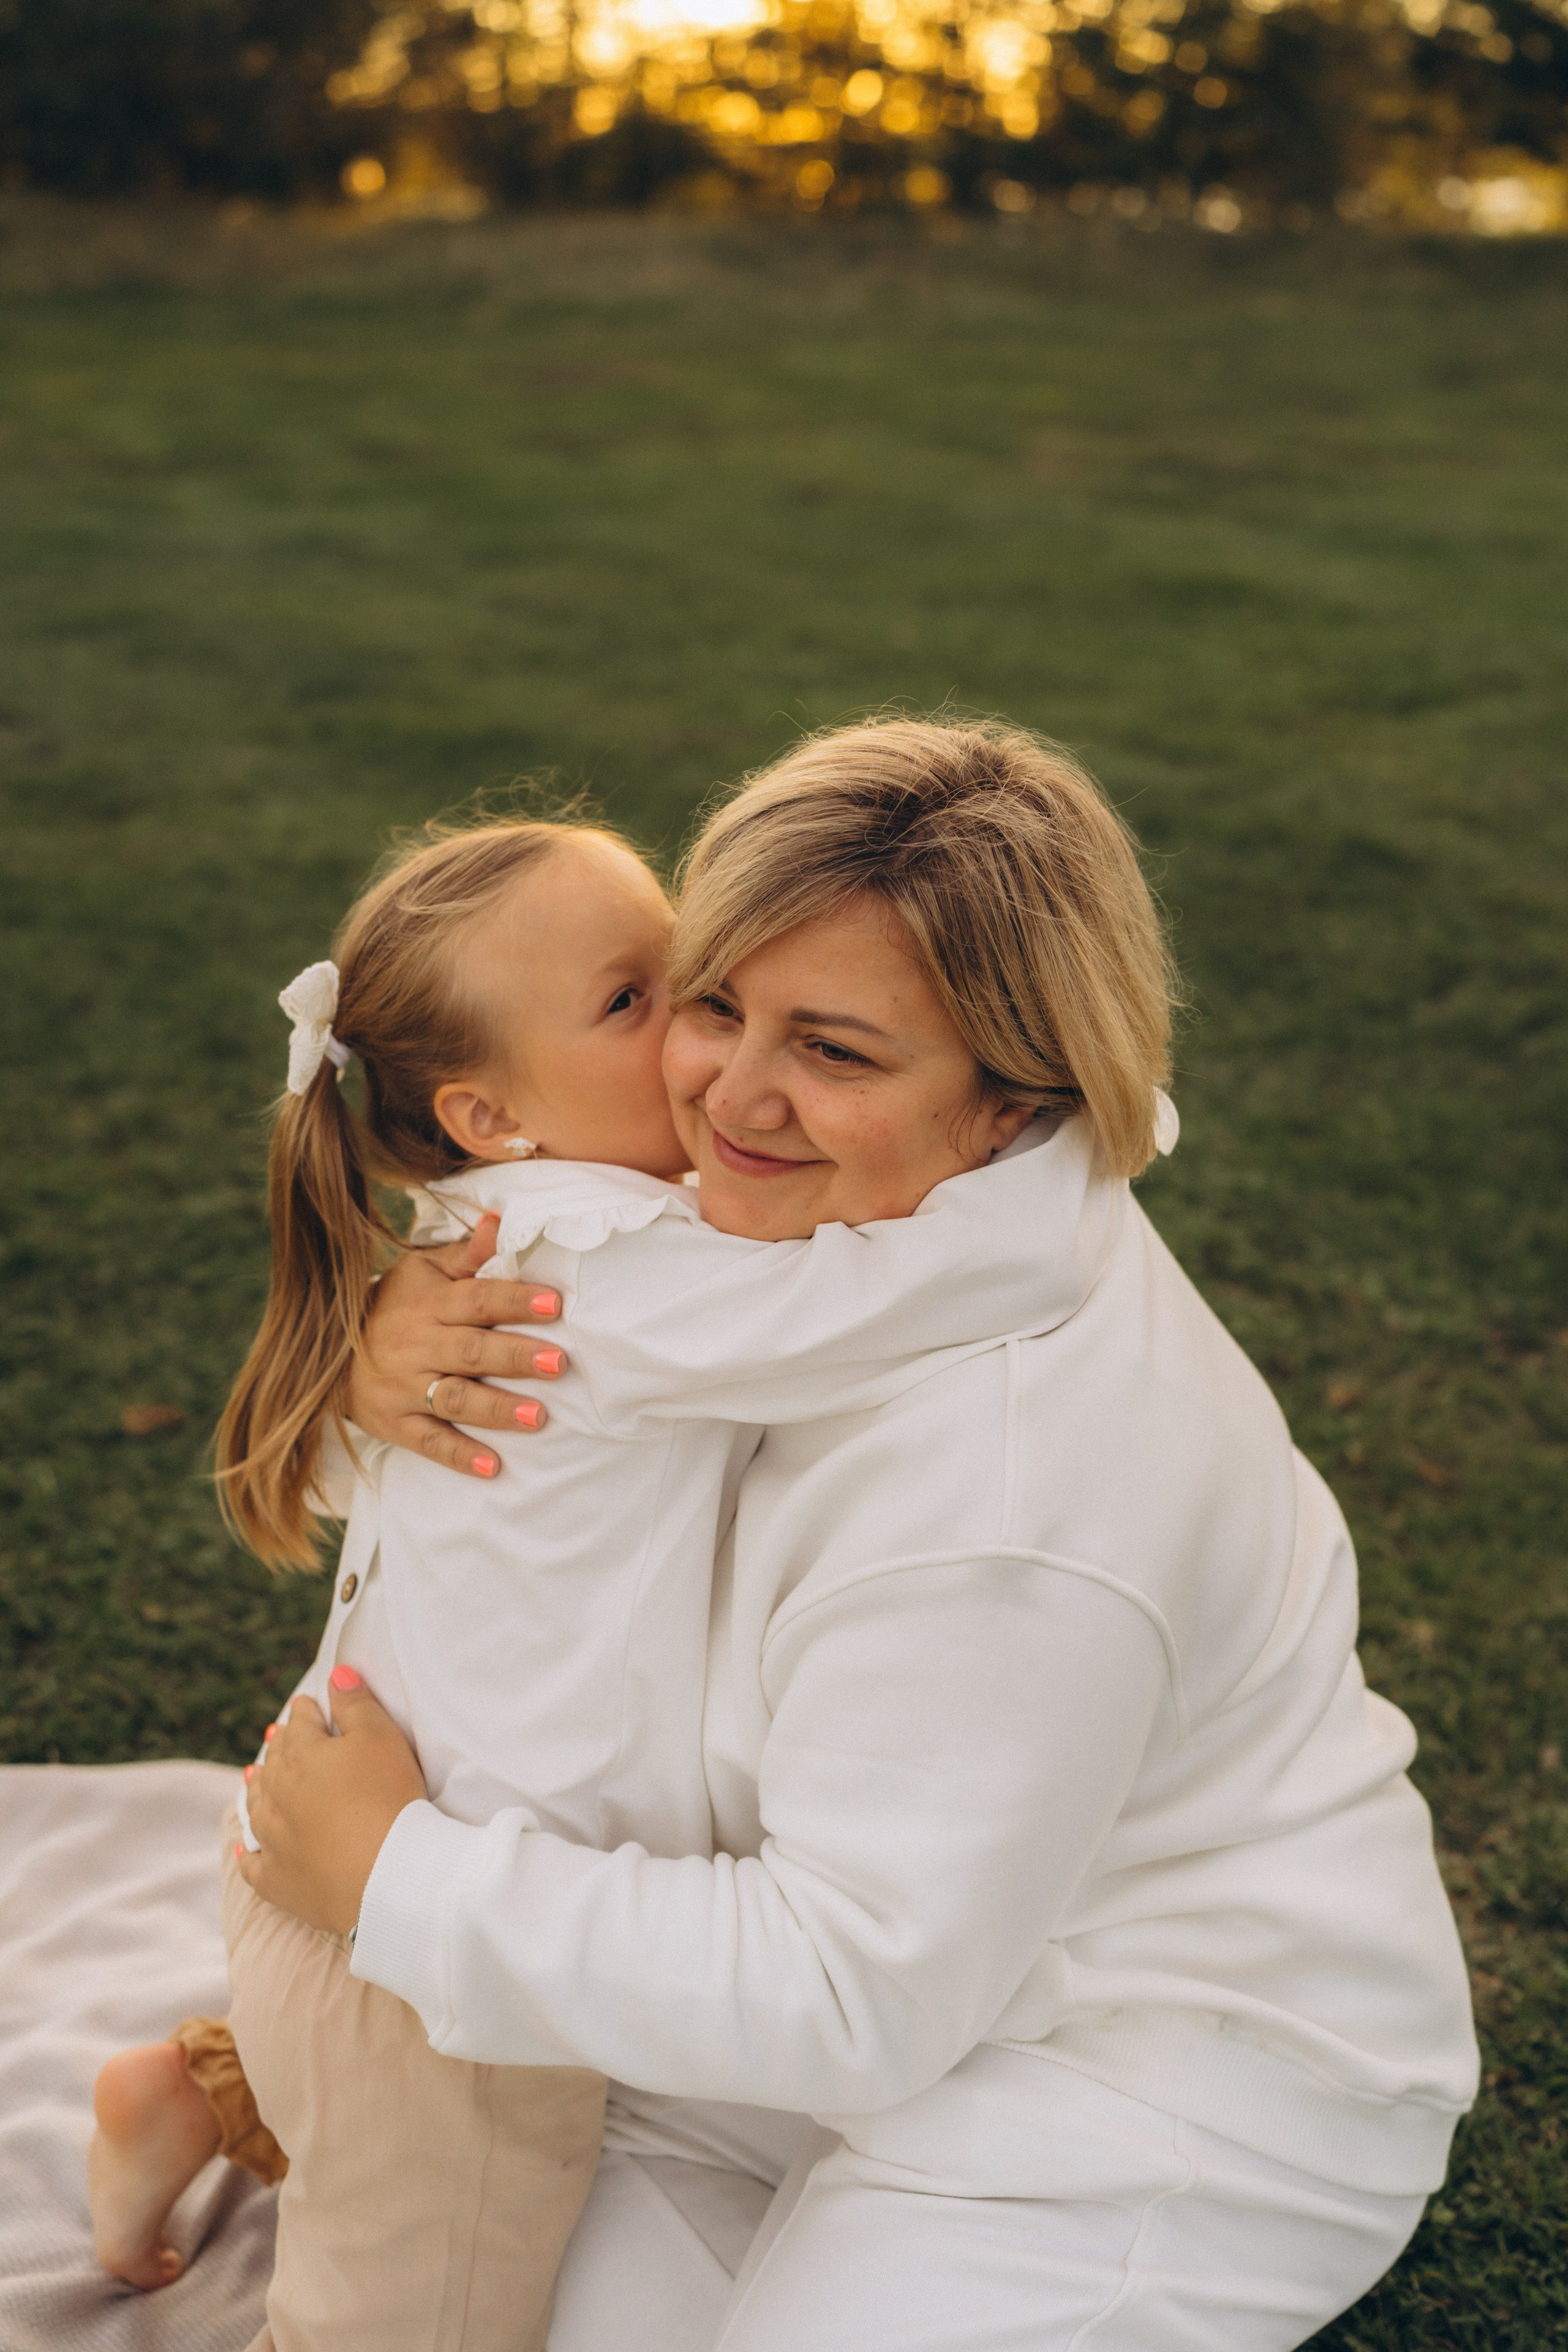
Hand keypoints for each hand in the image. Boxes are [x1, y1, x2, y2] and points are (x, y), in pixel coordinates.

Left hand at [238, 1672, 426, 1936]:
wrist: (384, 1877)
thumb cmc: (389, 1799)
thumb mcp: (382, 1738)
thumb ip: (356, 1703)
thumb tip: (335, 1674)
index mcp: (301, 1753)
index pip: (301, 1722)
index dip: (309, 1711)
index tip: (310, 1706)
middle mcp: (276, 1793)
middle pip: (275, 1760)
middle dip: (281, 1745)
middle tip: (283, 1737)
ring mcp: (272, 1839)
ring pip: (257, 1805)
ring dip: (258, 1788)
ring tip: (257, 1777)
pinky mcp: (276, 1880)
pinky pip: (253, 1864)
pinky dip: (248, 1852)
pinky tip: (245, 1848)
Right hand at [346, 1213, 566, 1478]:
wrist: (327, 1355)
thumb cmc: (393, 1307)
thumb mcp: (422, 1271)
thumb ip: (466, 1255)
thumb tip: (499, 1221)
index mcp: (429, 1303)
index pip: (477, 1299)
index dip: (514, 1300)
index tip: (555, 1304)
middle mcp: (417, 1345)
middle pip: (472, 1351)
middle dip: (516, 1356)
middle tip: (560, 1363)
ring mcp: (404, 1388)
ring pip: (455, 1398)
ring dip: (497, 1409)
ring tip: (539, 1417)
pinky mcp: (396, 1424)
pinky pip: (430, 1442)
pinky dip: (460, 1455)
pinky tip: (493, 1467)